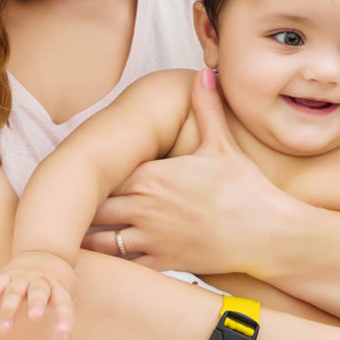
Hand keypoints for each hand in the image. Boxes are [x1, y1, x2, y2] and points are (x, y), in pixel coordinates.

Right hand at [0, 250, 76, 339]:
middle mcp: (41, 281)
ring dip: (9, 308)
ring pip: (15, 290)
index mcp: (58, 288)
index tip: (62, 333)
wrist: (45, 255)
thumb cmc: (54, 288)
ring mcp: (23, 277)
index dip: (63, 318)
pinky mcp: (7, 274)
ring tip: (6, 329)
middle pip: (39, 291)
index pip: (63, 303)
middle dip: (36, 303)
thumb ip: (63, 325)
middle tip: (35, 318)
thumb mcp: (63, 301)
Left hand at [82, 69, 279, 272]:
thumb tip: (205, 73)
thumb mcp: (222, 144)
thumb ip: (206, 108)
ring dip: (91, 238)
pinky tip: (108, 263)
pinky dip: (112, 265)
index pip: (103, 176)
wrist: (266, 232)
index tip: (87, 178)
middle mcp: (145, 206)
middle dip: (85, 208)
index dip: (92, 178)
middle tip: (74, 207)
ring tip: (82, 236)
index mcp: (152, 176)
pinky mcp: (163, 262)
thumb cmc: (245, 188)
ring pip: (102, 241)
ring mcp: (152, 237)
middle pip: (94, 208)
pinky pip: (124, 267)